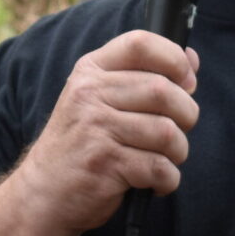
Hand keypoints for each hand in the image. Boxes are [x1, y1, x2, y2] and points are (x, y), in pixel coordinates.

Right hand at [9, 32, 200, 235]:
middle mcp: (89, 94)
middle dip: (186, 115)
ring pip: (167, 132)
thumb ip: (143, 77)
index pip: (140, 43)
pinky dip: (167, 180)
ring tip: (164, 160)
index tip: (186, 82)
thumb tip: (191, 58)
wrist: (43, 192)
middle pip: (163, 90)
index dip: (175, 59)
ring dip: (178, 152)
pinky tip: (154, 182)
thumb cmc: (81, 144)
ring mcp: (95, 129)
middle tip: (177, 133)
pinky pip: (160, 168)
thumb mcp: (99, 100)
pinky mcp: (104, 164)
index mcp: (90, 71)